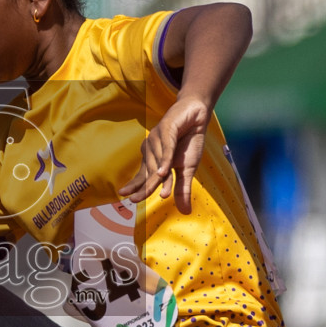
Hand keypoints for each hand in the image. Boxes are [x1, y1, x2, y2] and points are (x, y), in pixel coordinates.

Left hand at [117, 94, 209, 212]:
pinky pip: (166, 146)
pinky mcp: (166, 128)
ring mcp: (157, 138)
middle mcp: (152, 149)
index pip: (145, 176)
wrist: (196, 115)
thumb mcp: (188, 169)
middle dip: (144, 187)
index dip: (138, 187)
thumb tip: (185, 212)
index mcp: (154, 159)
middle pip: (149, 172)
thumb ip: (183, 188)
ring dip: (161, 178)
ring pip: (158, 161)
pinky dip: (166, 159)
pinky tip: (164, 171)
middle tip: (134, 200)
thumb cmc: (189, 141)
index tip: (128, 198)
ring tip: (163, 194)